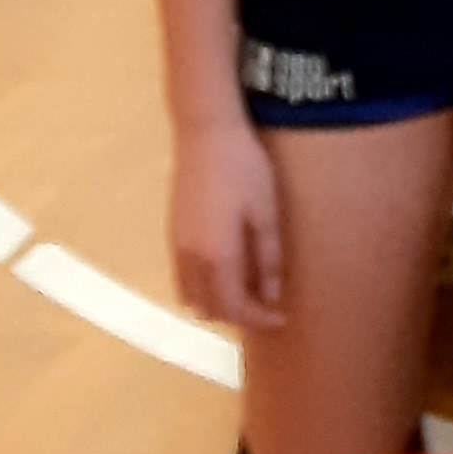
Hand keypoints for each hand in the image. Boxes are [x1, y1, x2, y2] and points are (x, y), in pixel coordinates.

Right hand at [165, 119, 286, 331]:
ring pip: (191, 296)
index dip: (258, 319)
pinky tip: (226, 270)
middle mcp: (189, 258)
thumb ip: (267, 259)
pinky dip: (203, 287)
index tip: (280, 318)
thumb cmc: (245, 170)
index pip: (234, 307)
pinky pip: (183, 278)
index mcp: (216, 256)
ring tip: (247, 290)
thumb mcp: (266, 214)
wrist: (206, 135)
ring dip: (217, 303)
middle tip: (266, 305)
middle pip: (209, 308)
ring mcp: (176, 246)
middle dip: (238, 314)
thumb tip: (271, 296)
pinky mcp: (172, 234)